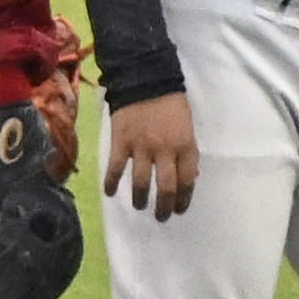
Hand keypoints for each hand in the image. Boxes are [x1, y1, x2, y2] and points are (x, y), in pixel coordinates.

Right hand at [104, 91, 200, 219]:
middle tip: (162, 217)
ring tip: (140, 206)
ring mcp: (141, 148)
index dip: (184, 198)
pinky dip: (112, 183)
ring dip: (141, 199)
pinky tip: (111, 193)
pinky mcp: (121, 143)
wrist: (146, 81)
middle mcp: (165, 151)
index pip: (188, 180)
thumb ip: (187, 152)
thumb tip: (188, 176)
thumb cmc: (171, 104)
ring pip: (142, 183)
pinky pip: (116, 169)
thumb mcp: (188, 127)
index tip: (180, 209)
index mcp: (186, 146)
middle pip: (166, 187)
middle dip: (165, 207)